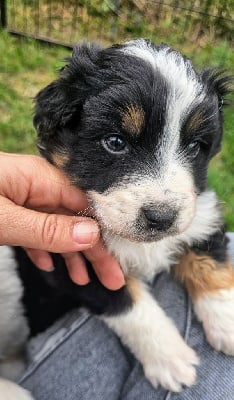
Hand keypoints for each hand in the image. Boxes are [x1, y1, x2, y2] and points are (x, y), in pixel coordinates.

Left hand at [0, 152, 124, 289]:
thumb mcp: (4, 219)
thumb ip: (46, 228)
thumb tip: (92, 234)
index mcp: (40, 178)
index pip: (86, 203)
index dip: (106, 230)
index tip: (124, 254)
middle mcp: (37, 185)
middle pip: (75, 218)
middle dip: (95, 249)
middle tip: (114, 279)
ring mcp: (23, 197)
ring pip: (57, 226)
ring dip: (71, 254)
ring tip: (84, 280)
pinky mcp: (10, 209)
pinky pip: (35, 229)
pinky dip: (44, 248)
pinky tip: (49, 265)